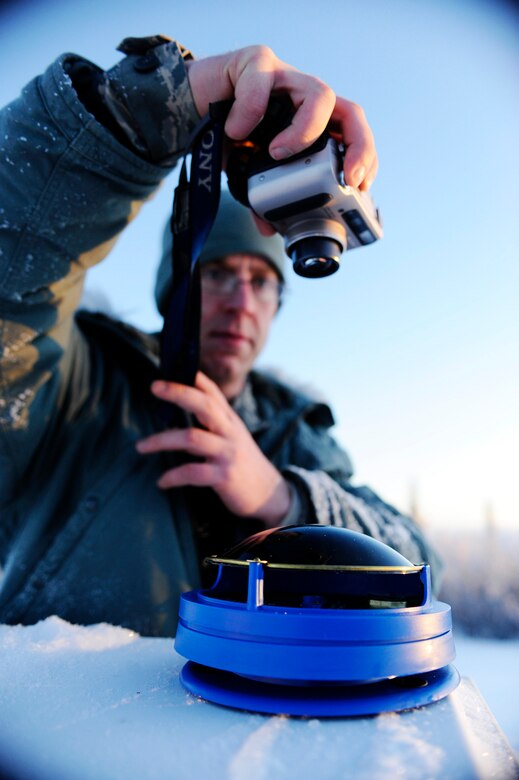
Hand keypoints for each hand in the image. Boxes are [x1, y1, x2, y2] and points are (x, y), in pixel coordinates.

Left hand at [135, 372, 291, 525]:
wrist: (269, 494)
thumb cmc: (242, 462)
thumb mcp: (232, 436)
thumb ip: (212, 421)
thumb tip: (180, 408)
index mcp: (229, 421)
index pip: (213, 392)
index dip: (194, 378)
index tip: (172, 366)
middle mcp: (230, 432)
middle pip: (205, 405)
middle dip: (178, 393)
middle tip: (155, 387)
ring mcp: (228, 453)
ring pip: (192, 438)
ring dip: (162, 440)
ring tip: (141, 446)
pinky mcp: (225, 476)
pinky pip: (193, 472)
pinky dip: (174, 476)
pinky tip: (161, 481)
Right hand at [186, 45, 376, 189]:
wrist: (188, 106)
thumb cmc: (227, 136)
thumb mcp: (249, 172)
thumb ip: (262, 197)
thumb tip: (269, 229)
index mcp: (311, 125)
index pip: (352, 136)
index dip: (364, 159)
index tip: (361, 188)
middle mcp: (304, 100)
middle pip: (351, 113)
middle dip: (359, 147)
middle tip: (348, 178)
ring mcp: (285, 78)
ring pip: (320, 94)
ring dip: (306, 130)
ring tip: (277, 154)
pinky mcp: (255, 63)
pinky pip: (262, 81)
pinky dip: (250, 109)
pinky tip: (236, 132)